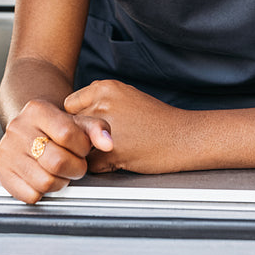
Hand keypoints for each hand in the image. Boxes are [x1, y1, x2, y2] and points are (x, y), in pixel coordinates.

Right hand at [0, 98, 112, 204]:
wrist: (31, 128)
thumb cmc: (57, 127)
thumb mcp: (79, 121)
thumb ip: (97, 129)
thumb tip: (107, 143)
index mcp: (37, 110)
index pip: (67, 134)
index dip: (82, 147)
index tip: (82, 148)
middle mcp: (18, 128)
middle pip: (57, 162)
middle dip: (75, 168)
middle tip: (75, 164)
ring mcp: (6, 150)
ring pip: (45, 182)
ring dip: (60, 182)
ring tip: (60, 171)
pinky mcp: (0, 170)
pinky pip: (30, 195)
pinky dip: (42, 192)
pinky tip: (44, 177)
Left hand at [64, 80, 193, 174]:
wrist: (185, 137)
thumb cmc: (158, 121)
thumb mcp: (127, 97)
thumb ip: (100, 102)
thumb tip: (73, 116)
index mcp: (105, 87)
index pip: (69, 105)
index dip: (79, 118)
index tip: (93, 125)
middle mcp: (102, 102)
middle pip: (71, 126)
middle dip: (81, 136)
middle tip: (102, 141)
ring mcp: (105, 126)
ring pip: (78, 145)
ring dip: (89, 153)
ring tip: (112, 150)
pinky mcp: (111, 150)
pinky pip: (91, 164)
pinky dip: (101, 167)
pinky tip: (120, 160)